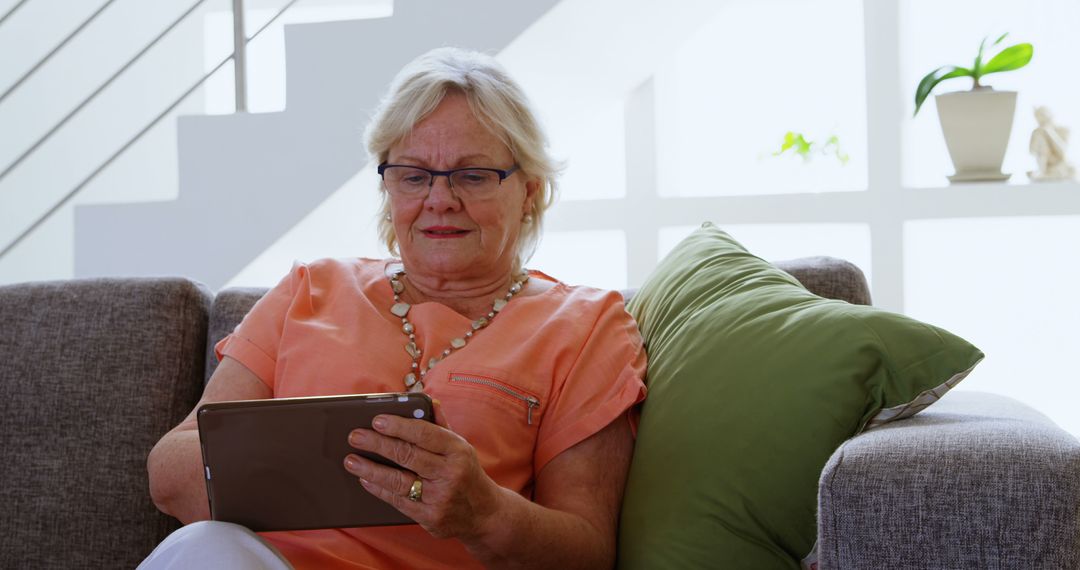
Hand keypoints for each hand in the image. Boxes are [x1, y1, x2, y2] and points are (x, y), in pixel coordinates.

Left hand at [343, 401, 501, 538]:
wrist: (485, 514)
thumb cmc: (466, 473)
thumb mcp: (461, 448)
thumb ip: (442, 426)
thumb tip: (429, 402)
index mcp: (458, 450)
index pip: (425, 433)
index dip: (399, 426)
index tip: (377, 420)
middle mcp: (451, 472)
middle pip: (408, 455)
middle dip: (378, 444)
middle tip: (355, 436)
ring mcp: (440, 496)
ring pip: (399, 480)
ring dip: (371, 469)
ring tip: (351, 460)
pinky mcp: (430, 517)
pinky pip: (399, 501)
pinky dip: (379, 489)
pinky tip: (365, 480)